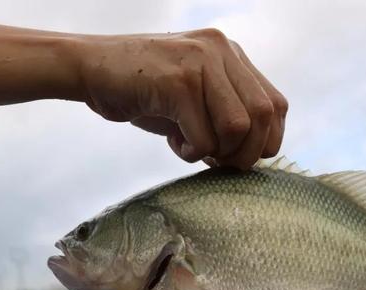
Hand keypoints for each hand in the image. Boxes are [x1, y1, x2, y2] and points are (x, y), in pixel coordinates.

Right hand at [77, 28, 287, 168]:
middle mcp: (221, 51)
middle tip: (219, 162)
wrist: (89, 69)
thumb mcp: (196, 97)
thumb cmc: (145, 91)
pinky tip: (174, 143)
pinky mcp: (177, 81)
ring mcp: (199, 62)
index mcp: (230, 54)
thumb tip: (254, 155)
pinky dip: (192, 153)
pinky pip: (203, 137)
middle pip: (264, 116)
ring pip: (237, 127)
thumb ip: (227, 114)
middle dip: (246, 153)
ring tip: (193, 148)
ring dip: (217, 152)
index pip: (276, 104)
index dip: (267, 140)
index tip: (240, 156)